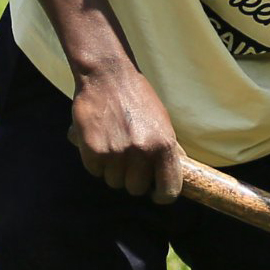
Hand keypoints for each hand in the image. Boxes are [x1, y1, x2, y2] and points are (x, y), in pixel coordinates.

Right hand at [70, 63, 183, 201]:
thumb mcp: (162, 123)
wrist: (107, 76)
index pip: (168, 191)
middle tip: (128, 160)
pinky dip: (95, 161)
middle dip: (132, 179)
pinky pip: (95, 171)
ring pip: (113, 181)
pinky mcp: (93, 151)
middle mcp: (142, 152)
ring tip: (113, 145)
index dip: (161, 194)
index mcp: (164, 146)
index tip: (155, 191)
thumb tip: (176, 175)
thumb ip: (167, 150)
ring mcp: (116, 153)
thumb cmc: (137, 98)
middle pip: (136, 189)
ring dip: (112, 170)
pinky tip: (98, 141)